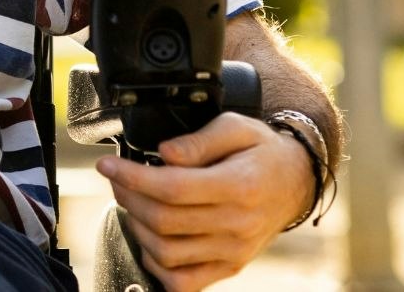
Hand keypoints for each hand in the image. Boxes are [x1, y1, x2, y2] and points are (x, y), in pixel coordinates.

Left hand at [97, 113, 317, 291]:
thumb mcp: (236, 127)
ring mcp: (234, 252)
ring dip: (137, 227)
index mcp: (240, 186)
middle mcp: (238, 225)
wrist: (296, 182)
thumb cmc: (262, 151)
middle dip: (128, 197)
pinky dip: (156, 265)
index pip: (172, 189)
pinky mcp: (230, 267)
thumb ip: (199, 140)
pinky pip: (184, 282)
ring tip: (131, 202)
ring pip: (167, 253)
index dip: (132, 177)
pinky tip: (148, 238)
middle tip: (116, 178)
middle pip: (164, 221)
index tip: (106, 164)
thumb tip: (165, 154)